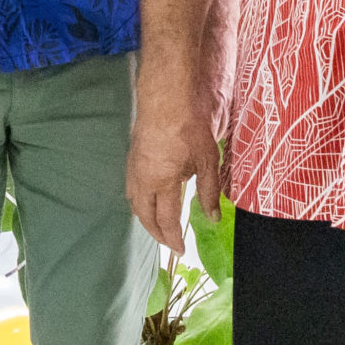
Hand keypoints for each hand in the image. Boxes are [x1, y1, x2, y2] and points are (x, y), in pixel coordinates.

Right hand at [128, 56, 220, 250]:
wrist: (166, 93)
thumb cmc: (189, 124)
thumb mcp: (207, 159)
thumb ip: (208, 191)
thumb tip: (212, 219)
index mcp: (160, 182)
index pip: (165, 220)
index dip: (173, 238)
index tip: (180, 250)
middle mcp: (142, 178)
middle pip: (144, 215)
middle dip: (156, 233)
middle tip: (169, 244)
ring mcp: (134, 166)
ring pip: (134, 201)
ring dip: (145, 218)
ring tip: (157, 227)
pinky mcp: (133, 154)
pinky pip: (131, 187)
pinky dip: (139, 201)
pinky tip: (147, 198)